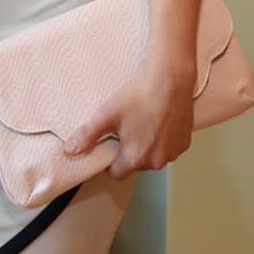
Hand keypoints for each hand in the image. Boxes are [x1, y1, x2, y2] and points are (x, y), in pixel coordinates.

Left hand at [65, 59, 195, 180]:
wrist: (170, 79)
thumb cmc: (137, 96)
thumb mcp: (106, 114)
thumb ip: (87, 135)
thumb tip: (69, 151)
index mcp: (135, 159)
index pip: (116, 173)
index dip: (110, 160)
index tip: (110, 142)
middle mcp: (156, 162)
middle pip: (135, 165)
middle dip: (129, 151)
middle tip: (126, 127)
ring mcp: (173, 153)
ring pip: (153, 157)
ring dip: (147, 146)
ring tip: (143, 121)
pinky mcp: (185, 143)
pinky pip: (168, 148)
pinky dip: (162, 139)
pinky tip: (158, 120)